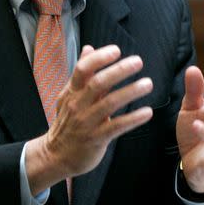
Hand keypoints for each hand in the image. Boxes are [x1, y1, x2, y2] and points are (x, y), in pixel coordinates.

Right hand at [26, 44, 152, 193]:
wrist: (56, 156)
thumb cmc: (67, 123)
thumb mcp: (69, 95)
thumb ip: (82, 73)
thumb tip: (90, 48)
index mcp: (72, 92)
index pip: (82, 69)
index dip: (99, 58)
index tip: (116, 50)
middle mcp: (77, 105)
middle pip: (98, 83)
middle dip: (119, 71)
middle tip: (138, 62)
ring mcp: (86, 122)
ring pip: (109, 103)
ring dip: (130, 92)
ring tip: (148, 84)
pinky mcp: (96, 139)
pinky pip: (117, 126)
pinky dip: (133, 118)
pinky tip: (147, 112)